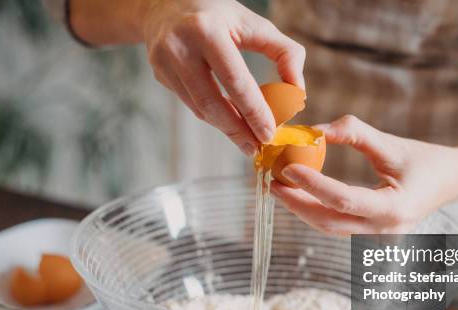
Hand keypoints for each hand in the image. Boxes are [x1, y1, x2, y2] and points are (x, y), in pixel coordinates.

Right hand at [142, 0, 305, 154]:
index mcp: (207, 30)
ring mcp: (164, 62)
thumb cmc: (219, 15)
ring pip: (200, 108)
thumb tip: (298, 93)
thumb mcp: (254, 24)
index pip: (235, 81)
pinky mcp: (159, 74)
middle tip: (257, 147)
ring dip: (226, 128)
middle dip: (238, 130)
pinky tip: (230, 122)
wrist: (165, 5)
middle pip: (212, 102)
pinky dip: (213, 116)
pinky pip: (191, 104)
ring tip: (247, 140)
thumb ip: (285, 53)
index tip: (269, 133)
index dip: (254, 112)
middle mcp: (180, 46)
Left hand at [270, 115, 457, 235]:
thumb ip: (354, 133)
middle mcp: (384, 230)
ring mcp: (378, 236)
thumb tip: (313, 130)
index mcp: (394, 210)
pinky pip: (337, 224)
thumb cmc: (427, 159)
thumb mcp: (392, 143)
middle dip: (296, 203)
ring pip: (330, 227)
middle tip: (271, 181)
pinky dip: (316, 209)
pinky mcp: (372, 231)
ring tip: (280, 185)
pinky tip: (301, 193)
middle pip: (329, 222)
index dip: (312, 184)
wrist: (455, 180)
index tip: (286, 167)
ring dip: (302, 208)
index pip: (342, 200)